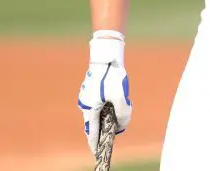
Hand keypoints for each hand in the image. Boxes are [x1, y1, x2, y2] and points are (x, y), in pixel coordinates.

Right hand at [78, 30, 132, 154]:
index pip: (92, 132)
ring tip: (123, 105)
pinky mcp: (92, 90)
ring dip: (110, 112)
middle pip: (96, 122)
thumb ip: (123, 112)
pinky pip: (100, 102)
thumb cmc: (112, 76)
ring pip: (99, 111)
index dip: (95, 143)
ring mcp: (88, 96)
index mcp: (90, 108)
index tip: (97, 152)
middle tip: (117, 128)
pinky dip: (108, 104)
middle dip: (107, 126)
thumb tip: (123, 124)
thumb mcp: (120, 96)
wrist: (106, 56)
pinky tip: (119, 96)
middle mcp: (86, 104)